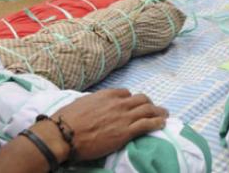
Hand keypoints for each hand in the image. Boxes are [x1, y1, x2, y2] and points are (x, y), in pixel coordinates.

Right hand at [50, 89, 167, 161]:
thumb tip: (93, 105)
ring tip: (165, 114)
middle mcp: (118, 103)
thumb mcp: (81, 102)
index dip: (131, 99)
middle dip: (149, 103)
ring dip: (158, 112)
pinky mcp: (126, 132)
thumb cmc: (66, 119)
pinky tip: (162, 123)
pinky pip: (147, 124)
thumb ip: (93, 102)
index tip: (133, 103)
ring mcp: (124, 117)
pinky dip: (157, 122)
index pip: (126, 93)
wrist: (63, 134)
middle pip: (141, 99)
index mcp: (107, 95)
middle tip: (154, 107)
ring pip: (148, 110)